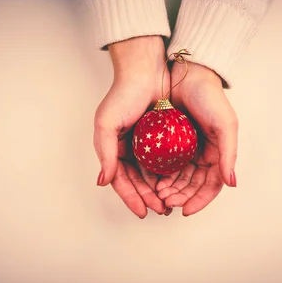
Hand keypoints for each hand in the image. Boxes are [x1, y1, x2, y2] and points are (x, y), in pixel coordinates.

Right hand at [94, 36, 171, 217]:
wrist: (146, 70)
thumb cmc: (123, 94)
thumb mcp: (107, 123)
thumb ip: (106, 154)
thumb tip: (103, 182)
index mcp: (112, 149)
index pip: (120, 181)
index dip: (131, 198)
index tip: (143, 212)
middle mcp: (127, 149)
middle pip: (137, 182)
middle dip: (148, 199)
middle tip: (162, 211)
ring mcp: (145, 145)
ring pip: (152, 175)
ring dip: (159, 190)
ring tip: (171, 203)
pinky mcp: (161, 138)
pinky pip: (164, 161)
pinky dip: (169, 174)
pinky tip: (178, 184)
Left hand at [156, 62, 237, 215]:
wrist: (185, 73)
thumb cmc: (209, 97)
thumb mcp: (225, 124)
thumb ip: (229, 153)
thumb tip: (231, 182)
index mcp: (218, 153)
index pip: (211, 185)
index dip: (200, 200)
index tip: (185, 210)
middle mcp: (203, 154)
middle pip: (193, 185)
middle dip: (181, 197)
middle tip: (166, 202)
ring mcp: (185, 149)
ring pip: (178, 178)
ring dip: (170, 189)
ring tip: (157, 195)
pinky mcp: (169, 142)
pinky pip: (165, 165)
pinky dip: (160, 176)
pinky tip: (152, 181)